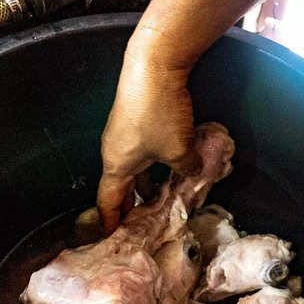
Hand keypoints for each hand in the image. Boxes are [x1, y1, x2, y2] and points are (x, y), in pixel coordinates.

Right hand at [98, 39, 201, 232]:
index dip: (111, 223)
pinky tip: (169, 168)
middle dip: (129, 208)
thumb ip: (188, 169)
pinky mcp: (134, 120)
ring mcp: (122, 135)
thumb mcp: (178, 149)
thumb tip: (195, 173)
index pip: (108, 203)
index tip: (112, 240)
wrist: (153, 64)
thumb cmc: (158, 114)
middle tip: (139, 226)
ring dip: (144, 186)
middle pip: (119, 188)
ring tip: (158, 202)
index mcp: (116, 166)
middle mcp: (113, 152)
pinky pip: (141, 154)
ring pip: (133, 170)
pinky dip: (152, 167)